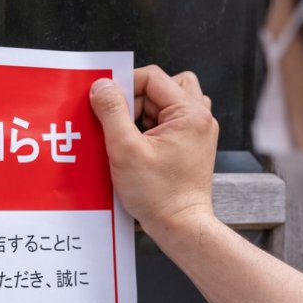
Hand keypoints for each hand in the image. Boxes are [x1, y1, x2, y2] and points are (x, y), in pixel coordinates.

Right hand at [89, 66, 219, 234]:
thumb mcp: (125, 150)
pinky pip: (169, 121)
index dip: (124, 86)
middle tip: (120, 123)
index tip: (106, 103)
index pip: (152, 77)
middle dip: (136, 100)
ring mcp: (198, 131)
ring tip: (131, 136)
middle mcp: (200, 118)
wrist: (180, 225)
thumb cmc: (159, 195)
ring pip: (166, 103)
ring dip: (145, 112)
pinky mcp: (191, 144)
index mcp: (190, 113)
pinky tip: (138, 146)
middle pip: (161, 86)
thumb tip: (102, 86)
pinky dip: (151, 127)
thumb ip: (112, 112)